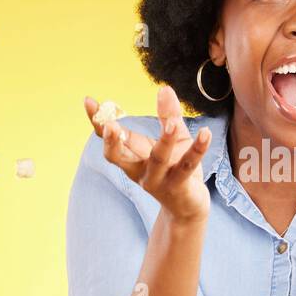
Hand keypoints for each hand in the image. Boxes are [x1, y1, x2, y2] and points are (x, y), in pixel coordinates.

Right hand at [84, 84, 211, 224]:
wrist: (189, 207)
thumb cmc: (176, 169)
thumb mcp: (174, 139)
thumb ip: (168, 116)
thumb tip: (164, 88)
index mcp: (131, 157)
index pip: (110, 138)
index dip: (98, 121)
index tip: (89, 102)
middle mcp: (139, 170)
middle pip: (119, 156)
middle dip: (112, 141)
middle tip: (110, 125)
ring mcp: (158, 181)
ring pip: (157, 160)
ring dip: (164, 141)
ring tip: (172, 124)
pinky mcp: (179, 188)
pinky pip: (187, 166)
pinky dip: (197, 149)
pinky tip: (206, 133)